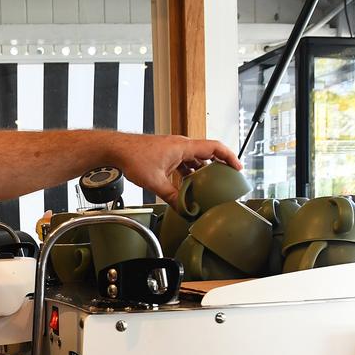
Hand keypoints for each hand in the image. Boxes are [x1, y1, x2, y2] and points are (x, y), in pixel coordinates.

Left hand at [112, 134, 240, 208]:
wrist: (116, 149)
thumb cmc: (133, 157)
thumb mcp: (155, 182)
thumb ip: (172, 197)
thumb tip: (183, 209)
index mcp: (183, 147)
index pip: (215, 147)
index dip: (229, 157)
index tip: (237, 167)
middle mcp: (180, 145)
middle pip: (207, 153)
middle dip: (218, 165)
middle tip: (227, 178)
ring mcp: (173, 148)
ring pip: (194, 158)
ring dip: (202, 170)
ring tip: (209, 184)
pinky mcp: (165, 153)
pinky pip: (184, 161)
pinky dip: (189, 171)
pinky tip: (187, 183)